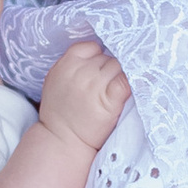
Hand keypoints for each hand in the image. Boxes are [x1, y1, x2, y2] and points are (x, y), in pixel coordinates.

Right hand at [36, 35, 130, 157]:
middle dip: (110, 70)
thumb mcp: (56, 81)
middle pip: (108, 58)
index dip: (98, 57)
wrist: (62, 141)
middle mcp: (80, 72)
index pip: (91, 47)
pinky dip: (131, 83)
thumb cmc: (60, 114)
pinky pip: (127, 81)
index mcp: (66, 65)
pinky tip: (127, 92)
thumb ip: (72, 65)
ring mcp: (95, 84)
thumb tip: (97, 53)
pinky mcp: (110, 99)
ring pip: (119, 67)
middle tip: (107, 87)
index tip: (98, 71)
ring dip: (121, 77)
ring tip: (115, 92)